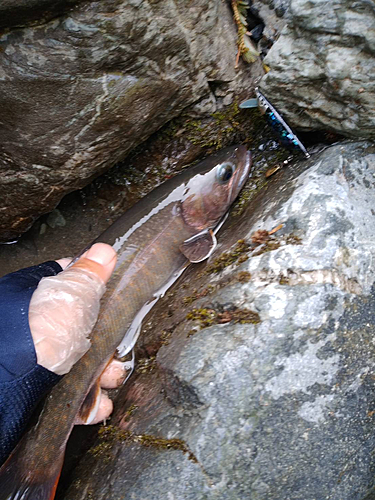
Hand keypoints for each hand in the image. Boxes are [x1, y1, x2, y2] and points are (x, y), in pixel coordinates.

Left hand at [29, 243, 125, 423]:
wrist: (12, 382)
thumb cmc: (38, 331)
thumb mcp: (72, 293)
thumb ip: (89, 273)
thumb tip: (103, 250)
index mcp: (33, 295)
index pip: (66, 283)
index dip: (92, 289)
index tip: (111, 297)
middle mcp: (33, 326)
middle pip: (78, 327)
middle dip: (105, 341)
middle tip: (118, 348)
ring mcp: (36, 357)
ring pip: (77, 361)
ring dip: (103, 372)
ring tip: (114, 378)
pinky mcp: (37, 388)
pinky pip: (68, 392)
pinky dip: (88, 399)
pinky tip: (101, 403)